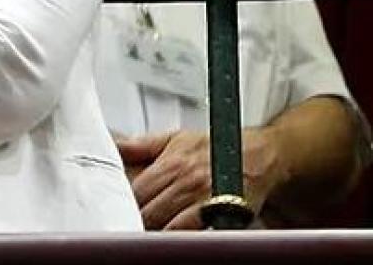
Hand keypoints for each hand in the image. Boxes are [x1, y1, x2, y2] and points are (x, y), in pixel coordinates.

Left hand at [117, 128, 283, 229]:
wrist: (261, 154)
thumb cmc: (216, 148)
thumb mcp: (175, 138)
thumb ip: (141, 145)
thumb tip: (114, 146)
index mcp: (170, 164)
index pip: (134, 191)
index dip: (122, 203)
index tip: (115, 210)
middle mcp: (186, 182)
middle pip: (148, 211)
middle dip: (136, 220)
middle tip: (128, 226)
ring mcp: (205, 201)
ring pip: (167, 227)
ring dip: (155, 232)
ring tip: (148, 234)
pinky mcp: (224, 217)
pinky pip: (196, 234)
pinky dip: (181, 238)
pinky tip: (173, 238)